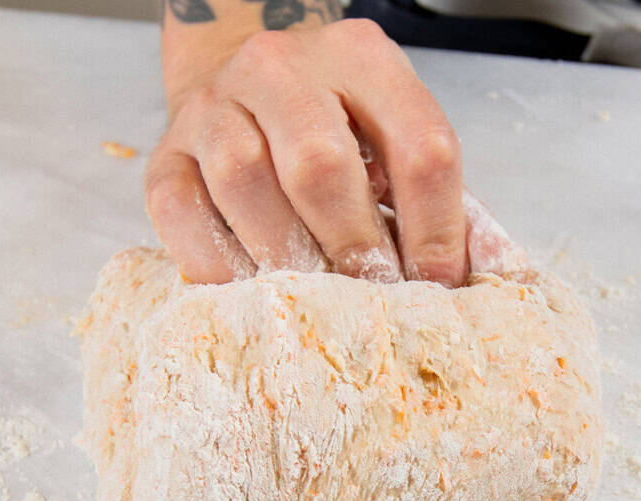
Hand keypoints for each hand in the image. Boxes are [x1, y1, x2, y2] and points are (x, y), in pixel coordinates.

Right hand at [145, 19, 467, 286]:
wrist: (247, 91)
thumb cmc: (337, 131)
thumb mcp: (395, 140)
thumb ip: (438, 202)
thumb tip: (476, 280)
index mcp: (363, 58)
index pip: (419, 145)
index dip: (436, 230)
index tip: (435, 286)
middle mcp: (281, 68)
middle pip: (320, 163)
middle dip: (354, 247)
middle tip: (371, 300)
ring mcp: (213, 106)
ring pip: (243, 180)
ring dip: (285, 258)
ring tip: (313, 302)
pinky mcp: (165, 152)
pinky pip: (181, 211)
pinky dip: (218, 264)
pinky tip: (251, 291)